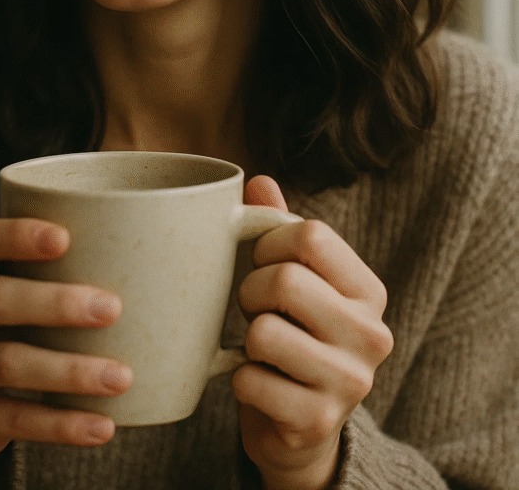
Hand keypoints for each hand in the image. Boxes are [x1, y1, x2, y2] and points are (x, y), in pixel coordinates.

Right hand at [0, 218, 132, 489]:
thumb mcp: (24, 287)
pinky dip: (61, 425)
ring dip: (68, 370)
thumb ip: (73, 264)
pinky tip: (103, 425)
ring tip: (122, 376)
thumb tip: (183, 252)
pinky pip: (12, 420)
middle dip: (55, 302)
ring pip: (6, 362)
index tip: (66, 237)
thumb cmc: (19, 324)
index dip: (17, 234)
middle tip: (114, 308)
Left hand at [232, 177, 392, 489]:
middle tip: (256, 308)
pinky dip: (239, 380)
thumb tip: (258, 181)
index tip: (262, 262)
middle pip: (285, 279)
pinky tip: (261, 384)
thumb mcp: (296, 279)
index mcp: (369, 290)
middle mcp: (372, 335)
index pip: (311, 235)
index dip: (268, 243)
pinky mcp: (317, 422)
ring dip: (246, 338)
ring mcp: (350, 383)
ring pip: (263, 332)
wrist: (301, 429)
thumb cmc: (294, 335)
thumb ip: (280, 229)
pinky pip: (248, 381)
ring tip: (262, 348)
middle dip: (251, 290)